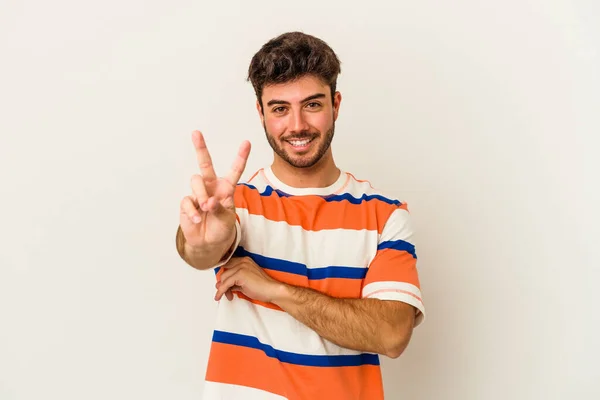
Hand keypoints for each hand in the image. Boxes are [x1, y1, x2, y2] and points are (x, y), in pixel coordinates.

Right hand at [179, 131, 250, 250]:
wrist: (208, 243)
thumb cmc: (221, 228)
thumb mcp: (227, 219)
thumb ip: (220, 208)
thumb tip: (208, 202)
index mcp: (226, 188)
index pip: (235, 171)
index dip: (241, 157)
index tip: (247, 143)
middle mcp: (211, 187)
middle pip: (205, 164)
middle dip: (200, 148)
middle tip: (196, 133)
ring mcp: (198, 194)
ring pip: (196, 181)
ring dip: (202, 195)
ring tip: (206, 208)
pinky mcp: (187, 203)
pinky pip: (187, 200)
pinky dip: (192, 211)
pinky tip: (197, 219)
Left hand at [214, 257, 283, 302]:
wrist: (272, 290)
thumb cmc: (262, 288)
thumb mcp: (245, 283)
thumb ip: (234, 282)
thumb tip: (220, 285)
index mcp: (245, 260)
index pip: (227, 264)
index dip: (222, 274)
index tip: (220, 283)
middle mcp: (242, 261)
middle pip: (224, 271)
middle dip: (222, 283)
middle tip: (225, 292)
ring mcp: (241, 266)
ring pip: (223, 278)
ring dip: (222, 289)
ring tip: (228, 296)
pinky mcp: (240, 274)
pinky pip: (225, 284)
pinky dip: (221, 291)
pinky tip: (219, 296)